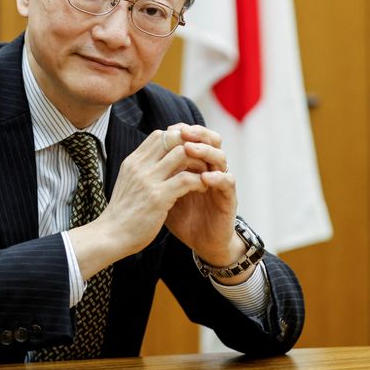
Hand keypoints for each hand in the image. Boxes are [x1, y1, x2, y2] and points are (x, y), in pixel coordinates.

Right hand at [68, 129, 208, 278]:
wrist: (111, 236)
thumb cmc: (123, 213)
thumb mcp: (129, 183)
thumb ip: (143, 170)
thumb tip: (160, 160)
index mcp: (133, 161)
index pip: (159, 135)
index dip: (178, 140)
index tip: (189, 154)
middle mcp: (140, 166)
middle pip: (173, 138)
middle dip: (192, 148)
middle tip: (202, 161)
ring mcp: (148, 180)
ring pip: (182, 154)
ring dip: (198, 163)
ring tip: (205, 174)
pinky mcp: (158, 197)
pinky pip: (186, 179)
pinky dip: (199, 181)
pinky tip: (202, 188)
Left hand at [162, 124, 242, 266]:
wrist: (201, 242)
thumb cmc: (182, 217)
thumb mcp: (165, 193)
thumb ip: (159, 175)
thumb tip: (139, 157)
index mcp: (197, 165)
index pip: (195, 139)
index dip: (184, 132)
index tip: (170, 128)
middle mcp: (211, 169)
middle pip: (211, 141)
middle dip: (197, 134)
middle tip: (183, 132)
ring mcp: (221, 183)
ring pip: (220, 157)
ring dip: (205, 151)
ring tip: (189, 149)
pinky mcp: (229, 198)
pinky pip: (228, 182)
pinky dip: (218, 178)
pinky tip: (205, 178)